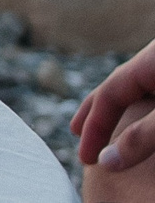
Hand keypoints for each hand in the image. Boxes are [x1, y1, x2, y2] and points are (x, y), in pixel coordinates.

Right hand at [78, 39, 154, 173]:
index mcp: (149, 61)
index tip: (86, 158)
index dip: (94, 126)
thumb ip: (142, 138)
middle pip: (118, 85)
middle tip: (76, 131)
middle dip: (96, 109)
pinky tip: (141, 114)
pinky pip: (153, 90)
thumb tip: (107, 162)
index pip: (110, 95)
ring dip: (118, 107)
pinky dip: (141, 105)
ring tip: (105, 122)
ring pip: (138, 87)